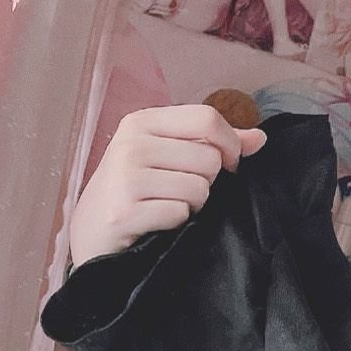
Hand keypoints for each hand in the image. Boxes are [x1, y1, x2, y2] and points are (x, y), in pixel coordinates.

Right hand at [67, 103, 265, 264]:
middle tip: (179, 190)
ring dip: (193, 204)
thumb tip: (260, 138)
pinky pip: (181, 213)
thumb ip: (214, 144)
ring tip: (166, 205)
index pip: (207, 119)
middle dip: (206, 181)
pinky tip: (156, 221)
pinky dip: (177, 222)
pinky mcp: (125, 211)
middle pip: (209, 158)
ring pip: (199, 188)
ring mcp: (126, 178)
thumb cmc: (134, 190)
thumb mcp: (166, 156)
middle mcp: (132, 144)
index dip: (230, 144)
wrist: (90, 232)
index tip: (228, 164)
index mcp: (142, 121)